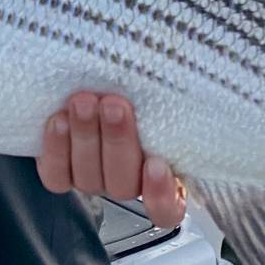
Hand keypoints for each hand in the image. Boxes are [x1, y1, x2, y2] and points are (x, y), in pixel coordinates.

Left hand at [37, 91, 187, 227]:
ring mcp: (94, 178)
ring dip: (86, 138)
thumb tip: (208, 55)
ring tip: (84, 101)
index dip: (162, 194)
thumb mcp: (174, 87)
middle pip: (123, 184)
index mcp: (167, 179)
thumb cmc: (150, 83)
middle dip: (119, 142)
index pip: (167, 209)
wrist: (100, 76)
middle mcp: (130, 183)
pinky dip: (56, 150)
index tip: (162, 164)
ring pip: (88, 177)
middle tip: (116, 104)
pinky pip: (56, 174)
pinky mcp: (62, 170)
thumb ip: (185, 90)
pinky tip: (58, 119)